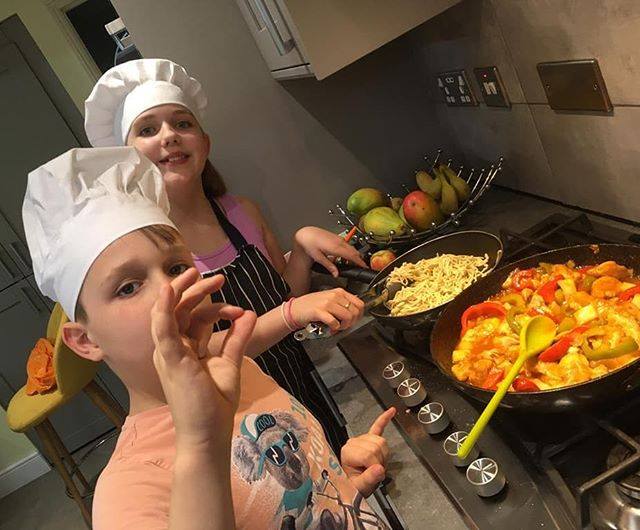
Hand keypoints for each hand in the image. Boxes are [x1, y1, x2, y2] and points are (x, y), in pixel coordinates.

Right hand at [151, 268, 256, 448]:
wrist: (208, 434)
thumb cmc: (214, 404)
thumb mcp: (230, 363)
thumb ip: (237, 338)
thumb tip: (249, 313)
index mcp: (183, 350)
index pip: (193, 317)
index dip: (214, 306)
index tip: (238, 309)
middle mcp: (172, 349)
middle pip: (180, 310)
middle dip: (196, 290)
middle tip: (218, 278)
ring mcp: (168, 354)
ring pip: (170, 312)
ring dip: (184, 291)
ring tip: (198, 274)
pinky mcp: (171, 359)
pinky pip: (163, 328)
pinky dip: (164, 308)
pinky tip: (169, 289)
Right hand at [291, 288, 363, 331]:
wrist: (296, 308)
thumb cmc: (311, 305)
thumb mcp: (330, 299)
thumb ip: (342, 303)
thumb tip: (355, 312)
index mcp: (339, 292)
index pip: (359, 304)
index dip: (359, 315)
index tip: (354, 320)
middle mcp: (334, 296)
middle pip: (355, 312)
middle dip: (352, 322)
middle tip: (344, 325)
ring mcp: (327, 303)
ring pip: (347, 317)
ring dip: (344, 326)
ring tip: (338, 327)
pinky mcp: (319, 311)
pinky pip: (334, 322)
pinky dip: (334, 328)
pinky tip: (331, 328)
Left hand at [294, 226, 366, 276]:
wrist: (306, 234)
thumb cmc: (310, 244)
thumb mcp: (319, 258)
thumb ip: (329, 266)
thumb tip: (336, 274)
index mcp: (336, 248)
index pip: (352, 256)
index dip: (360, 262)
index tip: (364, 267)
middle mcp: (339, 242)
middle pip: (354, 251)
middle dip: (359, 259)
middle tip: (360, 267)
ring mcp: (338, 238)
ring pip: (351, 247)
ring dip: (354, 255)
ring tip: (352, 262)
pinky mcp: (337, 237)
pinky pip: (347, 244)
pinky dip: (349, 250)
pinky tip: (344, 255)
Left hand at [341, 407, 395, 496]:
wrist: (351, 486)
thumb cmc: (353, 486)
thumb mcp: (359, 487)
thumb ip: (368, 479)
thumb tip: (379, 469)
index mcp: (348, 452)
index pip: (370, 455)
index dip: (376, 468)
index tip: (374, 476)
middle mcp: (353, 441)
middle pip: (377, 446)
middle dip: (381, 461)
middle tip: (376, 472)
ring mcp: (360, 438)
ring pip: (381, 441)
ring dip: (384, 454)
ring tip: (377, 464)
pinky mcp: (367, 437)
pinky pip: (377, 426)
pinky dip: (384, 419)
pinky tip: (392, 411)